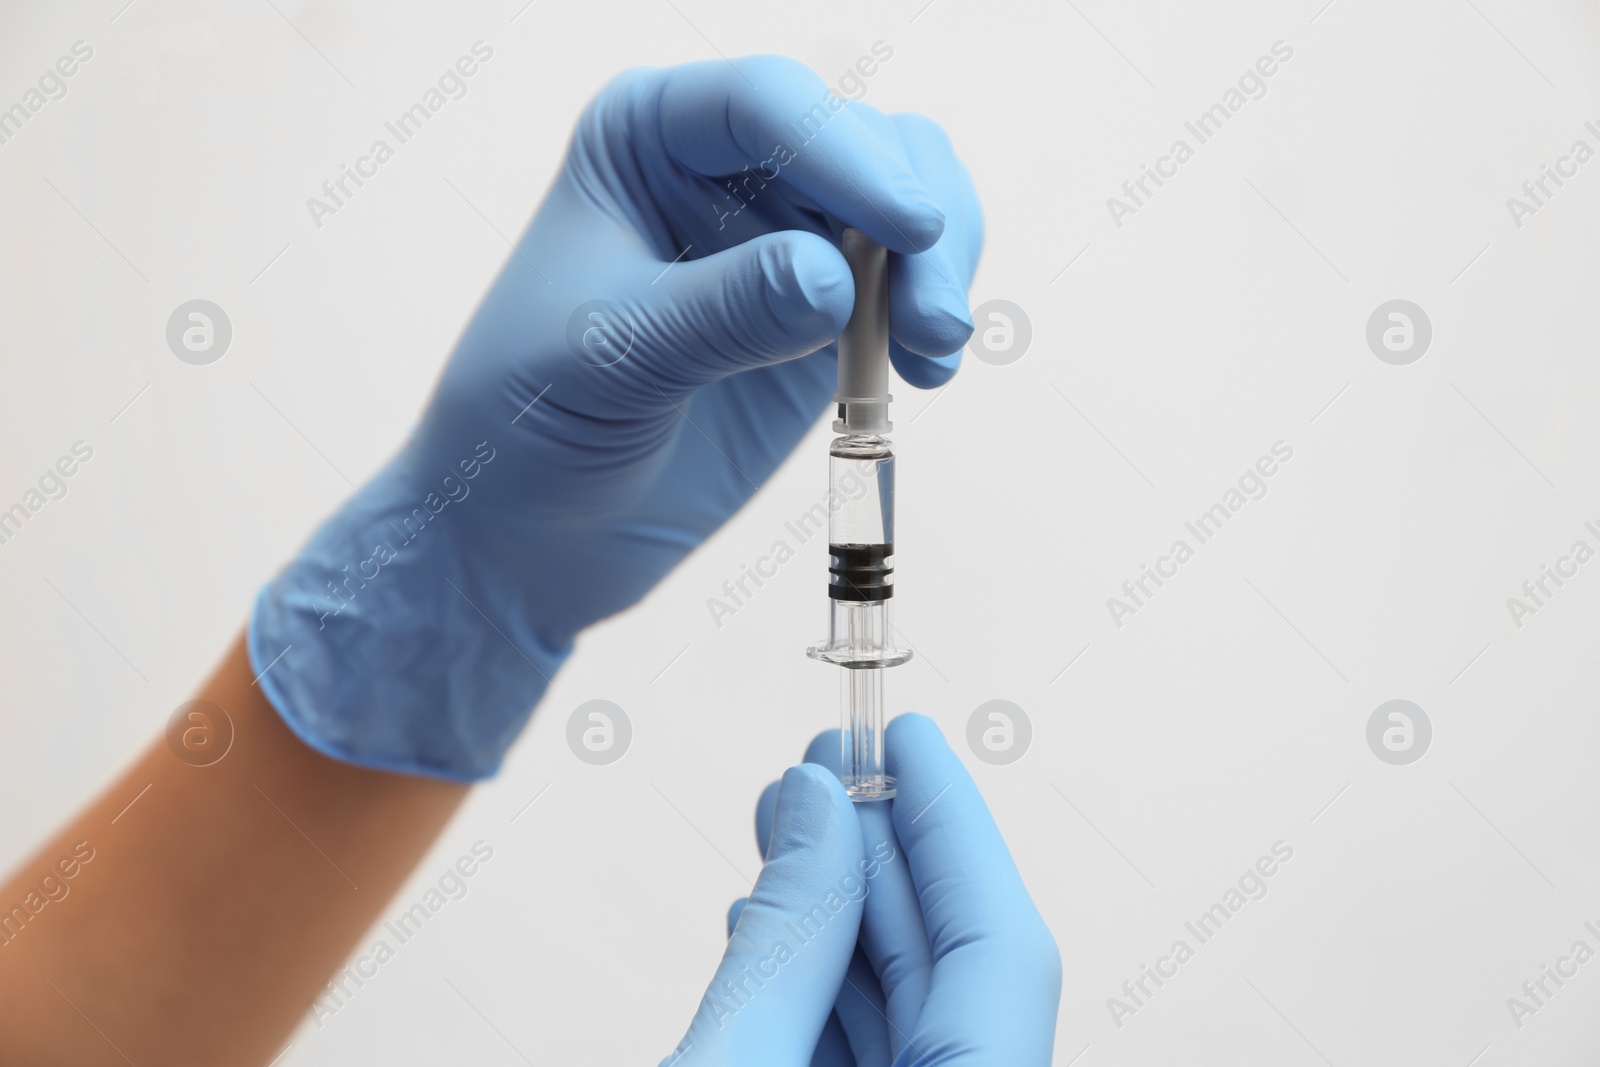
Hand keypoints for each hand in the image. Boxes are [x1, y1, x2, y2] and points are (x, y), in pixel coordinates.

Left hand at [249, 56, 983, 779]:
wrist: (529, 535)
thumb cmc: (528, 426)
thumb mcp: (611, 358)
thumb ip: (722, 311)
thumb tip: (835, 280)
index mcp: (648, 136)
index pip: (769, 106)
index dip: (849, 156)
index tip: (910, 230)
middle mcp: (723, 170)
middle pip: (864, 144)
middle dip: (915, 224)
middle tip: (931, 326)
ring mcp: (781, 243)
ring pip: (907, 202)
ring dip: (939, 268)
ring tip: (930, 353)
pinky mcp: (821, 319)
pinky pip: (905, 285)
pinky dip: (929, 317)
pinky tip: (922, 375)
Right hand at [668, 715, 1060, 1064]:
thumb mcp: (732, 1066)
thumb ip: (788, 937)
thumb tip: (817, 804)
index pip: (1001, 944)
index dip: (951, 824)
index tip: (907, 736)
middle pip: (953, 965)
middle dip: (884, 854)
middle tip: (829, 762)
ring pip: (910, 1008)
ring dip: (841, 911)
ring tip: (786, 823)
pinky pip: (872, 1053)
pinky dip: (820, 986)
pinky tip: (769, 925)